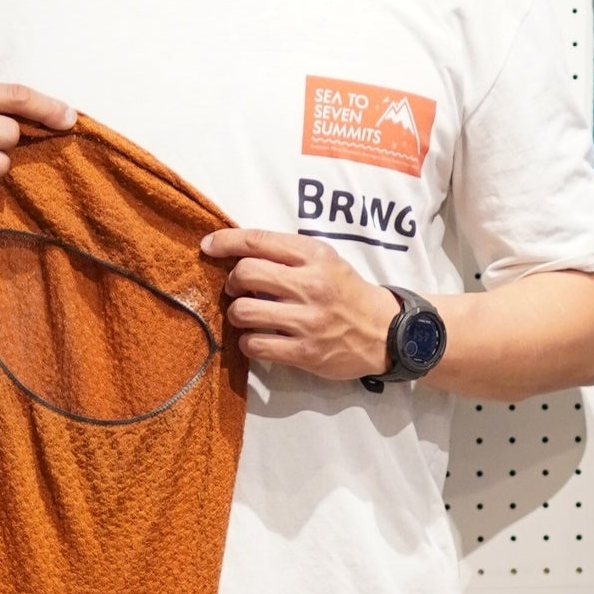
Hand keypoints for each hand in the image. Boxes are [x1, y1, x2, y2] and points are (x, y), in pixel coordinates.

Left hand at [200, 229, 399, 379]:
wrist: (385, 332)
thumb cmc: (347, 292)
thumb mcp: (325, 260)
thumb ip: (288, 254)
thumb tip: (238, 253)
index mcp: (315, 256)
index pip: (258, 241)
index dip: (226, 242)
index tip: (208, 246)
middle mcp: (311, 285)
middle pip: (245, 274)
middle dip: (232, 282)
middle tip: (238, 289)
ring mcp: (308, 320)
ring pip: (243, 312)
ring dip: (238, 314)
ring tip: (250, 315)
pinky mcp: (305, 352)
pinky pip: (255, 345)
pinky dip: (248, 342)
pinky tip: (258, 339)